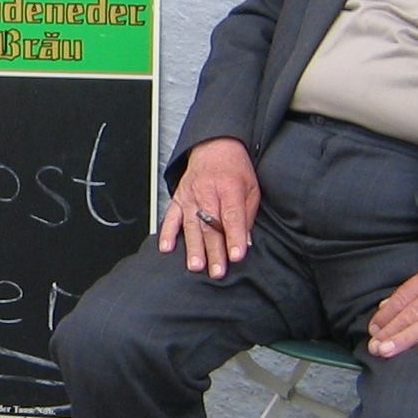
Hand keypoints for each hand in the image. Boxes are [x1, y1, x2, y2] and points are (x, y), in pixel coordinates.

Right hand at [161, 137, 258, 278]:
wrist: (214, 146)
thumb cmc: (235, 169)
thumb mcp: (251, 188)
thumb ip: (247, 215)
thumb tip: (244, 241)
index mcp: (229, 188)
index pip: (232, 217)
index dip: (234, 237)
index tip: (236, 256)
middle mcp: (207, 192)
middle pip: (210, 226)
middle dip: (215, 251)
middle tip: (218, 271)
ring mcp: (190, 196)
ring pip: (191, 225)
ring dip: (193, 247)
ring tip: (196, 266)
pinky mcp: (178, 199)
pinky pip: (170, 217)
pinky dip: (167, 232)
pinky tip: (166, 247)